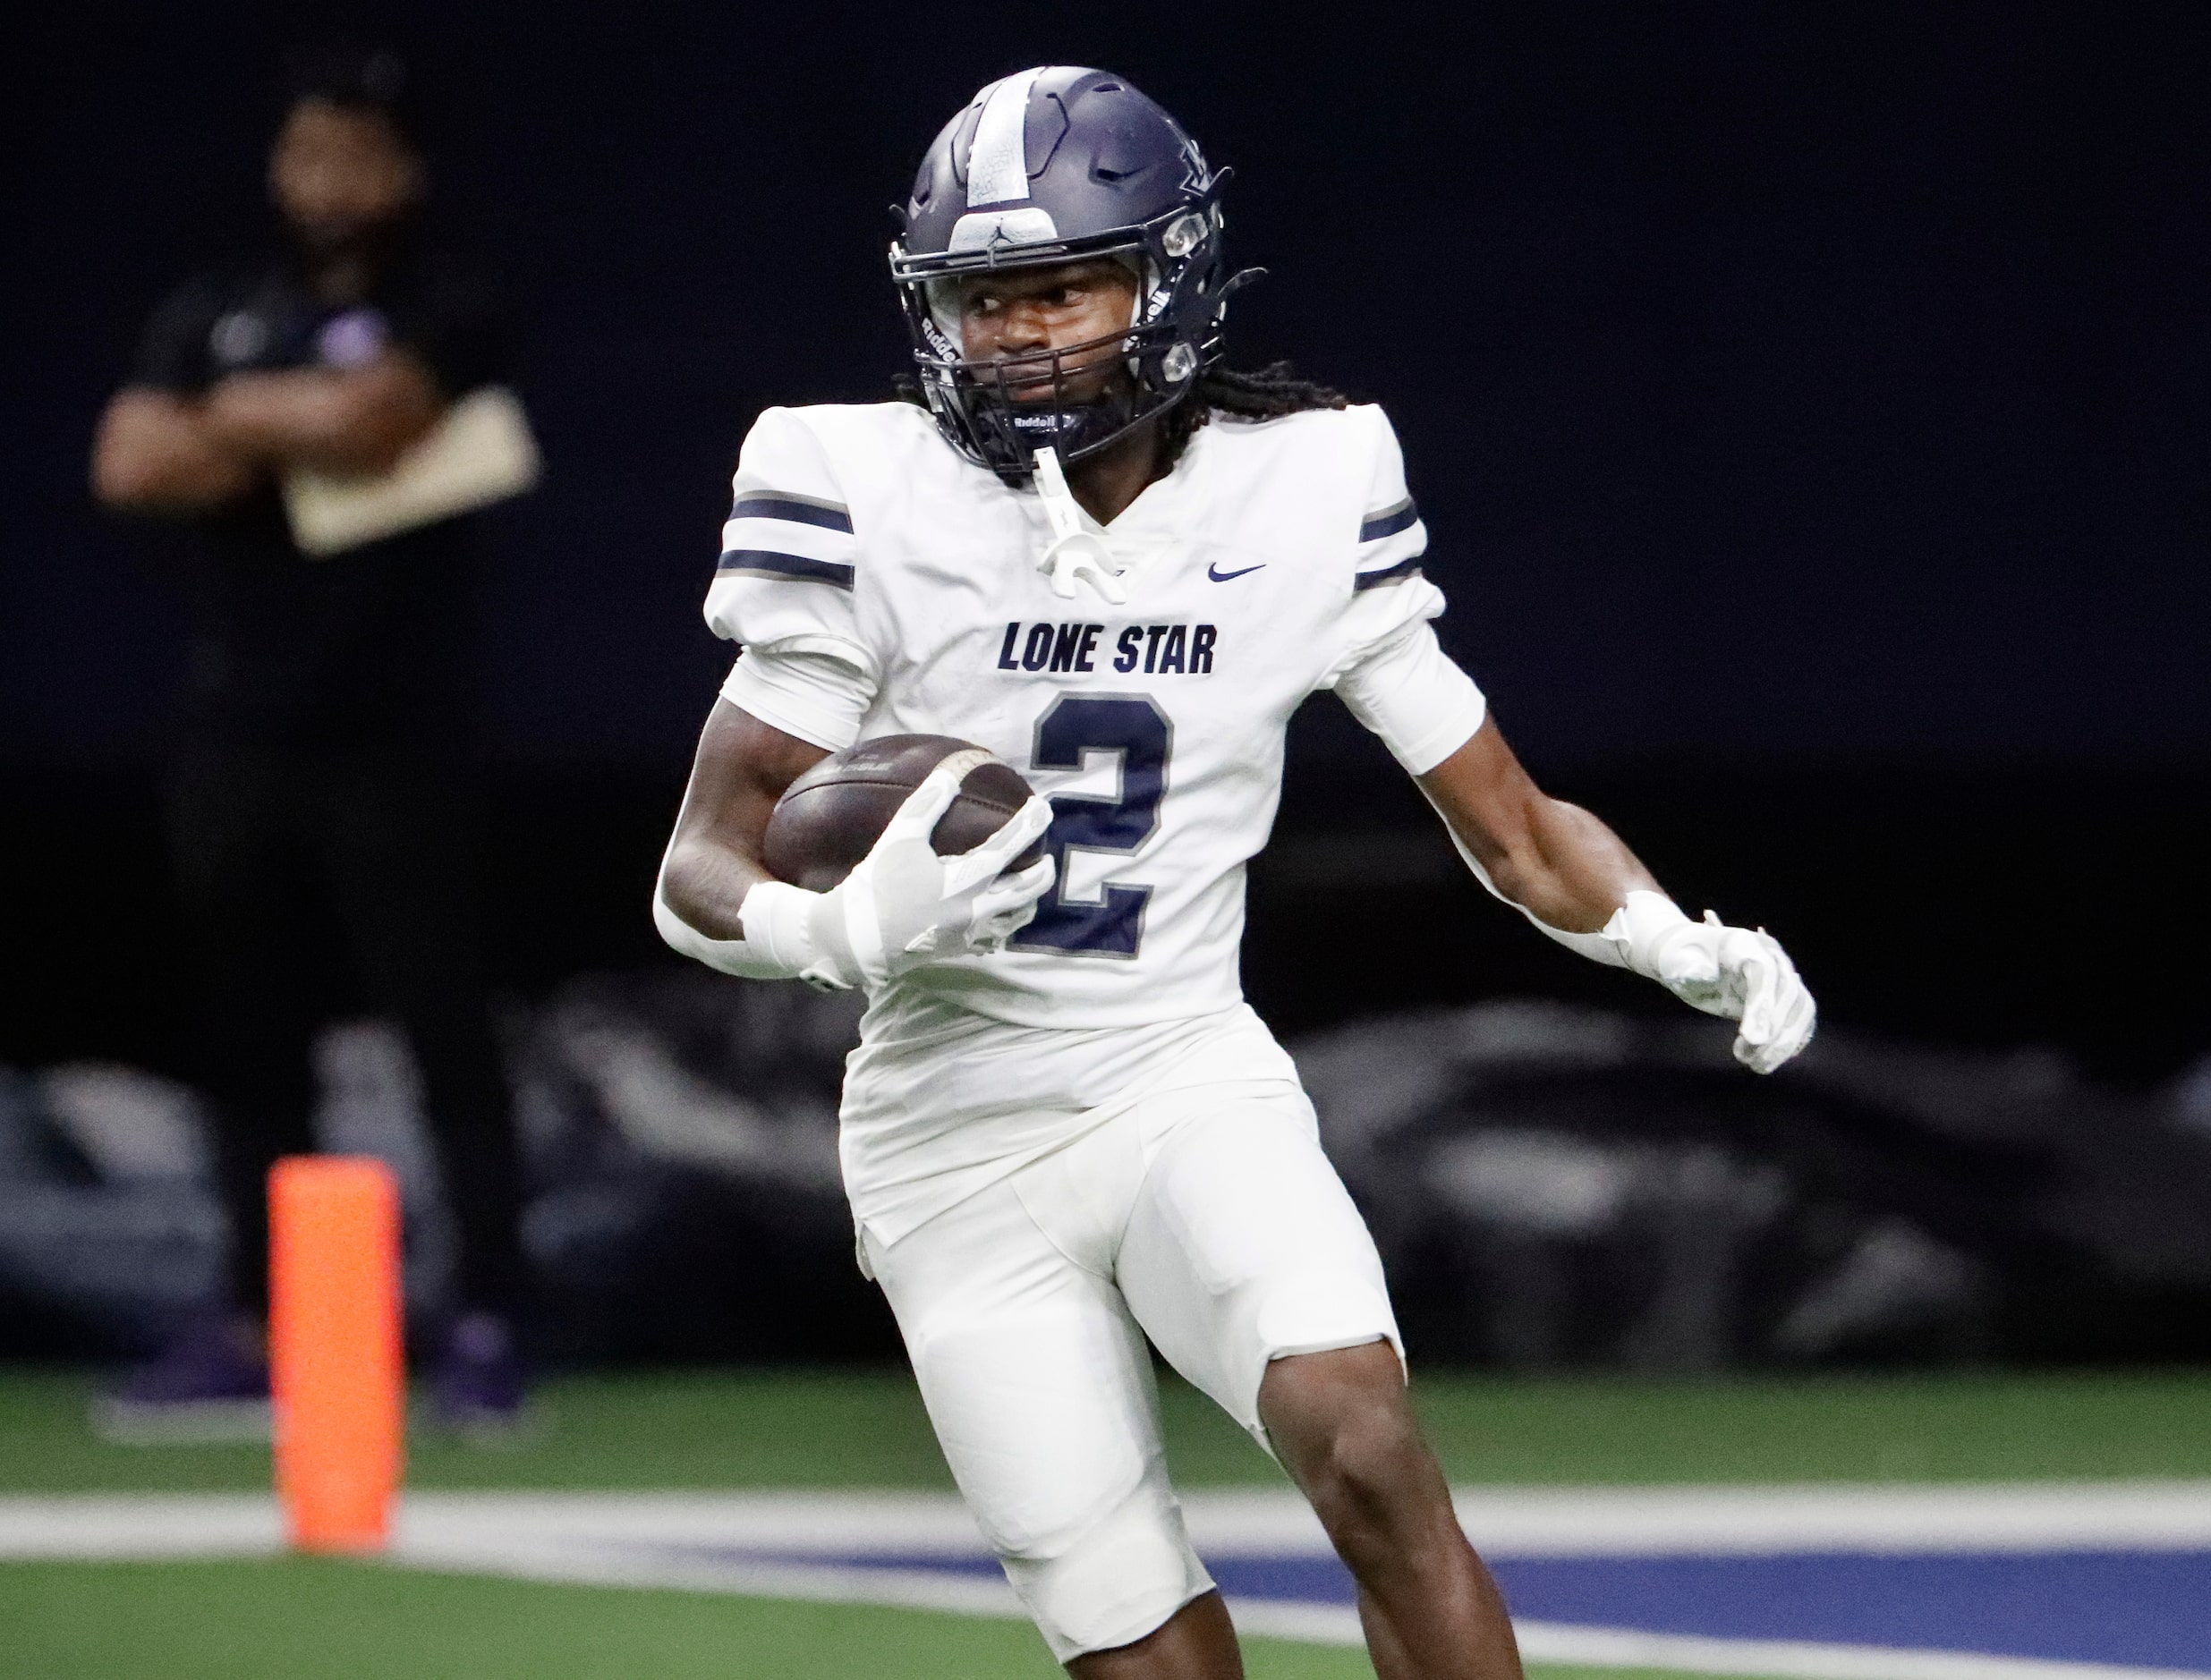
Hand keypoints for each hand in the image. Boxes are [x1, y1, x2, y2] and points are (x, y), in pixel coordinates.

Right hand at [744, 756, 1055, 990]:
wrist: (852, 942)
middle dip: (1043, 870)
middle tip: (1046, 853)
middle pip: (1027, 890)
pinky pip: (994, 937)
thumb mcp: (899, 838)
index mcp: (964, 882)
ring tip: (1027, 880)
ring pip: (1016, 917)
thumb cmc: (875, 885)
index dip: (1029, 824)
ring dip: (1028, 898)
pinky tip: (997, 913)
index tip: (1044, 806)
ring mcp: (969, 935)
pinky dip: (1004, 922)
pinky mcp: (958, 950)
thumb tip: (950, 774)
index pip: (1009, 848)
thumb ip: (927, 804)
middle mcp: (975, 911)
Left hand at [1640, 909, 1816, 1073]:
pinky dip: (1791, 1042)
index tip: (1751, 1039)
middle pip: (1789, 994)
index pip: (1764, 973)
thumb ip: (1684, 968)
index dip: (1762, 1006)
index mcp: (1744, 944)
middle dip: (1774, 1031)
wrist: (1693, 957)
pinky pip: (1801, 1019)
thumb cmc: (1682, 959)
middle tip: (1747, 1059)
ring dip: (1785, 1042)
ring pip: (1802, 1009)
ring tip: (1758, 1066)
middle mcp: (1771, 957)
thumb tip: (1699, 976)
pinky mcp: (1784, 997)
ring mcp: (1783, 976)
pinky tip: (1769, 1059)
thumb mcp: (1675, 961)